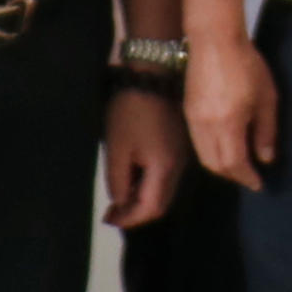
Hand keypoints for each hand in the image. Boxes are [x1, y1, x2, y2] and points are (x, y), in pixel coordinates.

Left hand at [103, 87, 187, 228]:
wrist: (153, 72)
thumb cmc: (131, 111)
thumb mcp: (117, 148)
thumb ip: (118, 181)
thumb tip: (121, 201)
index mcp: (166, 169)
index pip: (151, 209)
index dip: (129, 219)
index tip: (109, 220)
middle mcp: (180, 165)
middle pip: (161, 202)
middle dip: (136, 211)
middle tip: (112, 211)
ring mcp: (182, 153)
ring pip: (164, 187)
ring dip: (141, 196)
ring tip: (118, 194)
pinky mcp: (179, 142)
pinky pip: (166, 172)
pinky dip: (148, 181)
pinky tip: (132, 174)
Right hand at [184, 32, 279, 193]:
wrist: (214, 38)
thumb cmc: (247, 64)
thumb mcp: (267, 97)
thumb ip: (266, 130)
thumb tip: (265, 158)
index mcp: (228, 124)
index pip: (235, 164)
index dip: (247, 177)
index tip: (259, 184)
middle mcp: (206, 126)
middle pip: (215, 165)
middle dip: (232, 175)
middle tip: (248, 175)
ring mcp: (193, 119)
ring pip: (203, 155)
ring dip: (220, 165)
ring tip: (238, 163)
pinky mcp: (188, 110)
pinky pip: (197, 142)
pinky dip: (210, 151)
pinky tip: (223, 144)